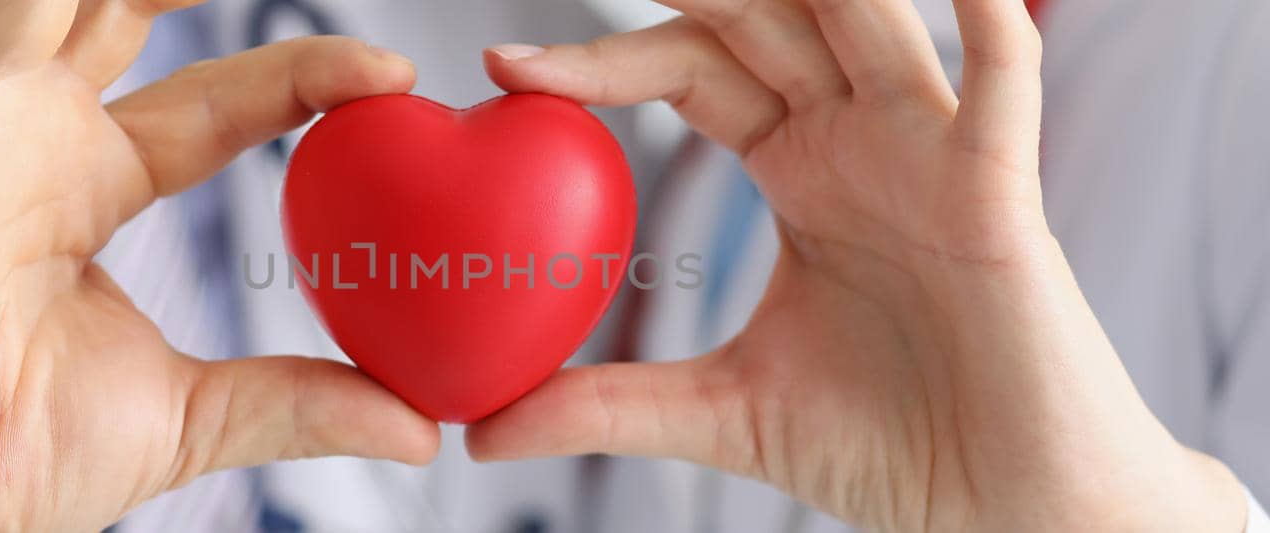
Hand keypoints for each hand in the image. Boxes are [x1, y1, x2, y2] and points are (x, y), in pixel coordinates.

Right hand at [0, 2, 436, 530]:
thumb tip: (417, 429)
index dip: (304, 74)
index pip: (221, 99)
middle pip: (119, 12)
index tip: (393, 78)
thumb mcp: (188, 418)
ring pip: (31, 3)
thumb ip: (298, 405)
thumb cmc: (7, 465)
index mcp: (94, 186)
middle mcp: (33, 145)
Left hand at [468, 1, 1244, 530]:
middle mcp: (860, 139)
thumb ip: (609, 405)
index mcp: (799, 168)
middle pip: (762, 20)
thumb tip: (482, 431)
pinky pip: (1000, 86)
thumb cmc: (888, 446)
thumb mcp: (724, 413)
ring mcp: (930, 153)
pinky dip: (985, 27)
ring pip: (866, 23)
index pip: (687, 68)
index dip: (601, 58)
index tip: (501, 68)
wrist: (1006, 509)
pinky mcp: (998, 192)